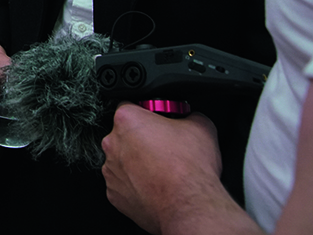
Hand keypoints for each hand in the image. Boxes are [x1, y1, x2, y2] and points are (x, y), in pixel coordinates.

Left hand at [101, 104, 221, 233]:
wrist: (189, 206)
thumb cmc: (190, 169)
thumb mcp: (201, 126)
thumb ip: (188, 115)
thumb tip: (190, 116)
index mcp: (127, 120)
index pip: (130, 107)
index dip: (147, 114)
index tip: (159, 122)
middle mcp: (112, 143)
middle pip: (124, 135)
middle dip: (141, 140)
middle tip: (163, 149)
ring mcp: (111, 170)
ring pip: (122, 161)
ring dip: (137, 164)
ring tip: (161, 171)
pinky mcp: (114, 193)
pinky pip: (123, 184)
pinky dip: (135, 185)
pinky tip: (154, 187)